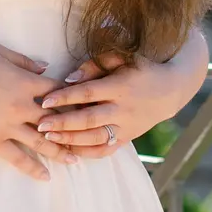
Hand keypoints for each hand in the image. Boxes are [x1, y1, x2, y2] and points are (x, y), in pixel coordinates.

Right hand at [0, 42, 74, 181]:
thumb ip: (23, 61)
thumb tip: (45, 68)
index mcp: (25, 82)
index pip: (57, 90)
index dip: (73, 96)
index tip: (85, 103)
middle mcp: (22, 106)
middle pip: (57, 118)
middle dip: (75, 126)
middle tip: (90, 135)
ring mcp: (9, 126)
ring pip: (42, 142)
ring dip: (61, 151)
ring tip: (76, 160)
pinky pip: (18, 159)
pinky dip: (33, 168)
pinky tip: (46, 176)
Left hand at [35, 48, 202, 159]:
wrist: (171, 90)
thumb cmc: (140, 68)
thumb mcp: (120, 58)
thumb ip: (94, 65)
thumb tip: (69, 78)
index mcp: (120, 86)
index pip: (88, 93)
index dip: (66, 97)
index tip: (45, 99)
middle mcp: (123, 109)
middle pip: (89, 119)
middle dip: (62, 123)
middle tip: (40, 125)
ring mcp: (126, 127)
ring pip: (95, 138)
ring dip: (71, 140)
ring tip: (48, 139)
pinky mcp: (127, 138)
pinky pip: (106, 150)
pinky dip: (87, 152)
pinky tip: (69, 149)